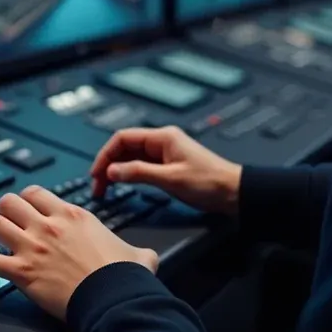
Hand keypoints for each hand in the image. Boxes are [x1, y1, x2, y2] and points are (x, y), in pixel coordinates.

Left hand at [0, 186, 158, 320]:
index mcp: (72, 216)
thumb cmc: (125, 279)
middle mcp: (48, 226)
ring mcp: (33, 247)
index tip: (22, 212)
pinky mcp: (22, 272)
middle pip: (7, 201)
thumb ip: (137, 250)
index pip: (35, 193)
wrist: (116, 300)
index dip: (24, 201)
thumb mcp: (137, 254)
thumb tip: (146, 257)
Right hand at [90, 126, 241, 215]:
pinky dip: (128, 175)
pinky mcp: (168, 165)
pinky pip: (140, 166)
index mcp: (162, 138)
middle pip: (124, 148)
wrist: (235, 193)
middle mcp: (162, 142)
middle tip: (98, 186)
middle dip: (108, 165)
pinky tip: (123, 185)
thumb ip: (138, 173)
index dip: (105, 155)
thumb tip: (111, 171)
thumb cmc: (210, 183)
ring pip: (131, 158)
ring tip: (106, 189)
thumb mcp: (170, 179)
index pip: (123, 139)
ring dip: (116, 171)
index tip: (96, 174)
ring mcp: (164, 153)